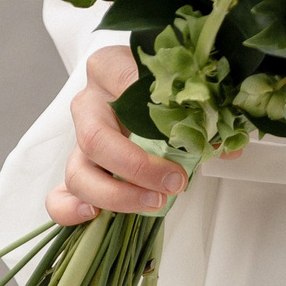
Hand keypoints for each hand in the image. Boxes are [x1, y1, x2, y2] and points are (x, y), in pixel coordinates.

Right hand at [47, 46, 187, 224]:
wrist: (144, 85)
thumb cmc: (160, 84)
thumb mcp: (180, 86)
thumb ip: (202, 111)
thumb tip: (226, 146)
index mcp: (110, 69)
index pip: (122, 81)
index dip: (152, 109)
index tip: (183, 130)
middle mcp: (89, 103)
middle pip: (95, 140)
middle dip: (136, 168)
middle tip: (175, 181)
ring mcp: (78, 138)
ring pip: (78, 172)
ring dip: (117, 195)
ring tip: (155, 201)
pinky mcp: (79, 167)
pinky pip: (59, 194)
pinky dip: (69, 209)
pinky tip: (93, 216)